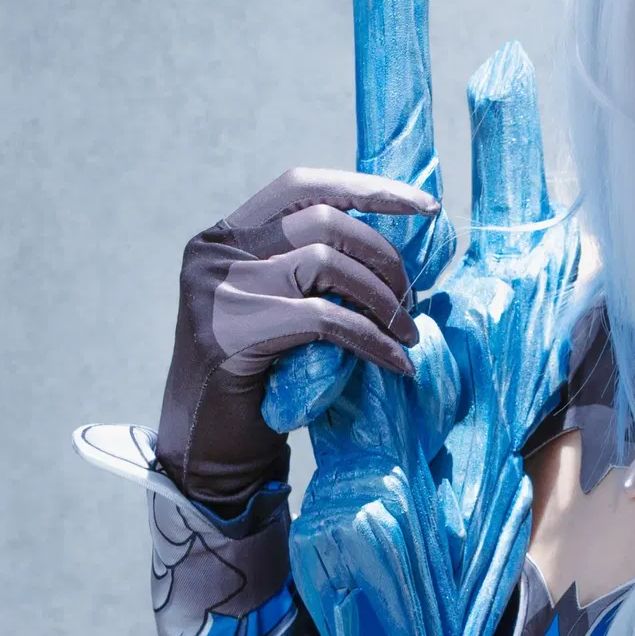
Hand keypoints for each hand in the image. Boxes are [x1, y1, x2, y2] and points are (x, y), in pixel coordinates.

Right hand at [155, 168, 437, 509]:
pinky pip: (324, 320)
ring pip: (325, 263)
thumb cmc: (259, 379)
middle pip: (322, 221)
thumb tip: (396, 249)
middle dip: (383, 257)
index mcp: (226, 236)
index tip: (426, 207)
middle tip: (412, 300)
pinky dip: (372, 341)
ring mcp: (218, 289)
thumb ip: (311, 270)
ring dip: (382, 300)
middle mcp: (216, 252)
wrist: (208, 449)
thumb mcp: (281, 308)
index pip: (302, 187)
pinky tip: (398, 364)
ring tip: (408, 333)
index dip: (367, 189)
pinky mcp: (231, 331)